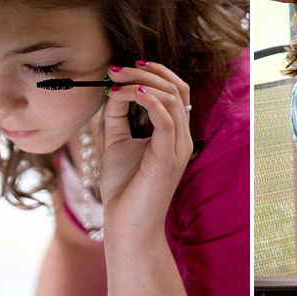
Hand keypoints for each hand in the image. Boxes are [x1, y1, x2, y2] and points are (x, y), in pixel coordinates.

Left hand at [99, 61, 192, 240]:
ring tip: (117, 81)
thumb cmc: (124, 189)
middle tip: (117, 69)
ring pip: (173, 98)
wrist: (127, 227)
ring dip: (143, 83)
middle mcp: (182, 137)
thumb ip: (118, 115)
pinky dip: (147, 100)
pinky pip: (166, 119)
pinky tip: (128, 94)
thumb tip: (114, 88)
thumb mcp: (117, 142)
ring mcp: (178, 147)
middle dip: (148, 72)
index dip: (153, 73)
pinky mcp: (167, 158)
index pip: (175, 91)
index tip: (122, 68)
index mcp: (174, 133)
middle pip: (178, 88)